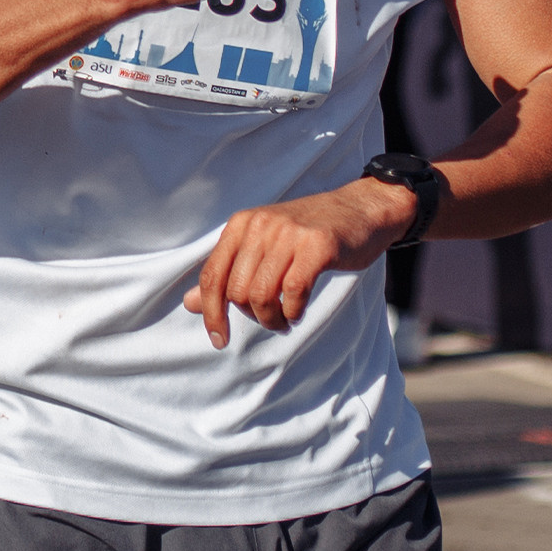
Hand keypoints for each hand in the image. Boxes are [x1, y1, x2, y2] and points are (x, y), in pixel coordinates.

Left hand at [182, 179, 418, 345]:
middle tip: (271, 320)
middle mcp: (260, 225)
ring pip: (261, 295)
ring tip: (284, 320)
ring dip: (272, 319)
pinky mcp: (318, 245)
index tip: (219, 339)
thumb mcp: (262, 248)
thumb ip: (228, 273)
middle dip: (252, 317)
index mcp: (241, 225)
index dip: (211, 313)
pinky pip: (293, 291)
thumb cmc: (308, 235)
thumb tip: (190, 304)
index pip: (212, 276)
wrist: (360, 210)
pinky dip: (293, 311)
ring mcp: (289, 233)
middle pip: (236, 291)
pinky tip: (298, 311)